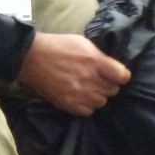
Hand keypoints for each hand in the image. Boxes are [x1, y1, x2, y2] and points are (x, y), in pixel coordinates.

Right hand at [17, 32, 131, 115]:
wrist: (31, 58)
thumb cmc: (58, 46)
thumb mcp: (82, 43)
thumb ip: (99, 56)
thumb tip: (112, 67)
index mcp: (94, 61)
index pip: (122, 76)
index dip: (121, 75)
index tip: (115, 73)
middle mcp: (89, 79)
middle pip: (113, 90)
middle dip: (108, 84)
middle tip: (97, 78)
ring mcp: (79, 94)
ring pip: (102, 102)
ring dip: (97, 95)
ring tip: (87, 87)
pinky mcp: (68, 104)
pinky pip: (88, 111)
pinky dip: (86, 104)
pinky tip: (79, 95)